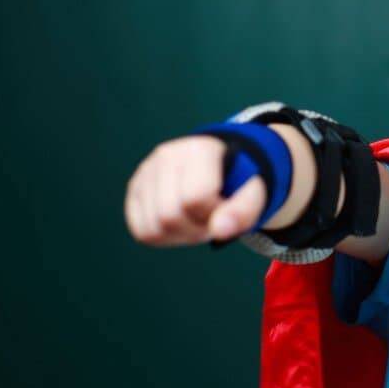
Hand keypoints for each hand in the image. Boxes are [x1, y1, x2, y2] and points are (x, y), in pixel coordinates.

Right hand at [124, 136, 266, 245]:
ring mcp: (146, 171)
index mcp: (199, 149)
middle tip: (212, 218)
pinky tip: (183, 223)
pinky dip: (165, 238)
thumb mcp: (253, 194)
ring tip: (198, 219)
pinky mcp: (135, 189)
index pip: (196, 198)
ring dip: (182, 236)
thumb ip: (244, 211)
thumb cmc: (238, 183)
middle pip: (169, 217)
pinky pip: (142, 232)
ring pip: (153, 229)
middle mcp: (166, 155)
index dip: (214, 213)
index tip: (225, 205)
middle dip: (197, 228)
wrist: (221, 169)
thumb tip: (220, 230)